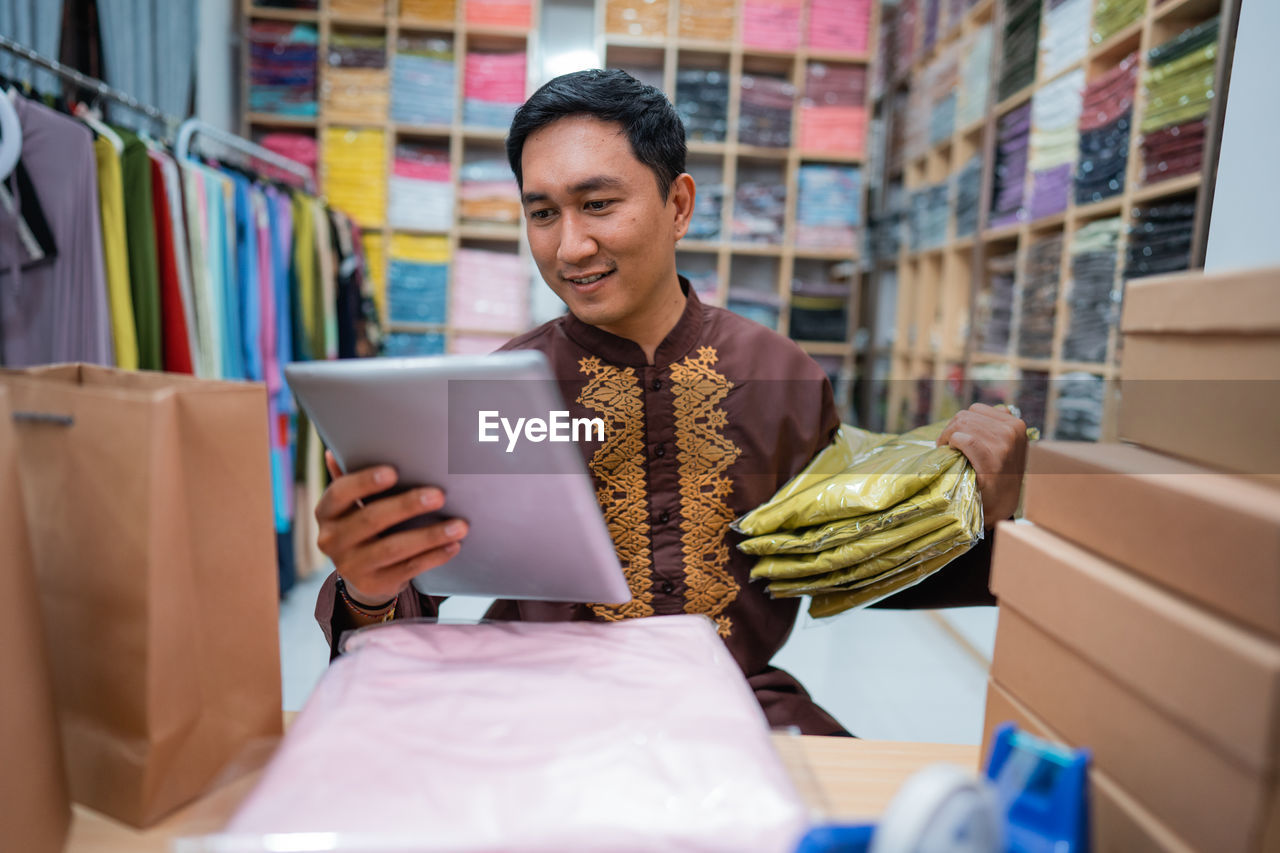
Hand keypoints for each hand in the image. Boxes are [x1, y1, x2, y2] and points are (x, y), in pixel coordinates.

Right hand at [315, 451, 468, 604]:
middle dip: (408, 506)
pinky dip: (434, 556)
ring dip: (430, 535)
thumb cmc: (364, 525)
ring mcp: (351, 566)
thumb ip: (351, 479)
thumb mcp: (354, 505)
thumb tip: (335, 452)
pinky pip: (409, 569)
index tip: (394, 472)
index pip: (340, 493)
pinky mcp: (374, 584)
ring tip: (460, 525)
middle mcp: (331, 540)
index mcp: (326, 512)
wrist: (363, 575)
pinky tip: (454, 545)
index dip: (364, 482)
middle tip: (440, 495)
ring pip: (394, 548)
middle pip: (371, 519)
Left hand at [937, 404, 1027, 527]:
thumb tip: (970, 414)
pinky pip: (965, 440)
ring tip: (949, 451)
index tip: (956, 437)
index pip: (977, 409)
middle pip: (967, 416)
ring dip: (948, 437)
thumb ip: (994, 428)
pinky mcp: (993, 460)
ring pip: (963, 425)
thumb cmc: (997, 477)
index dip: (960, 422)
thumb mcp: (1006, 447)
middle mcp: (1013, 430)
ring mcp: (1005, 444)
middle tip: (947, 446)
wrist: (1000, 507)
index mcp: (1016, 424)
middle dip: (951, 430)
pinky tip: (954, 454)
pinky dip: (954, 444)